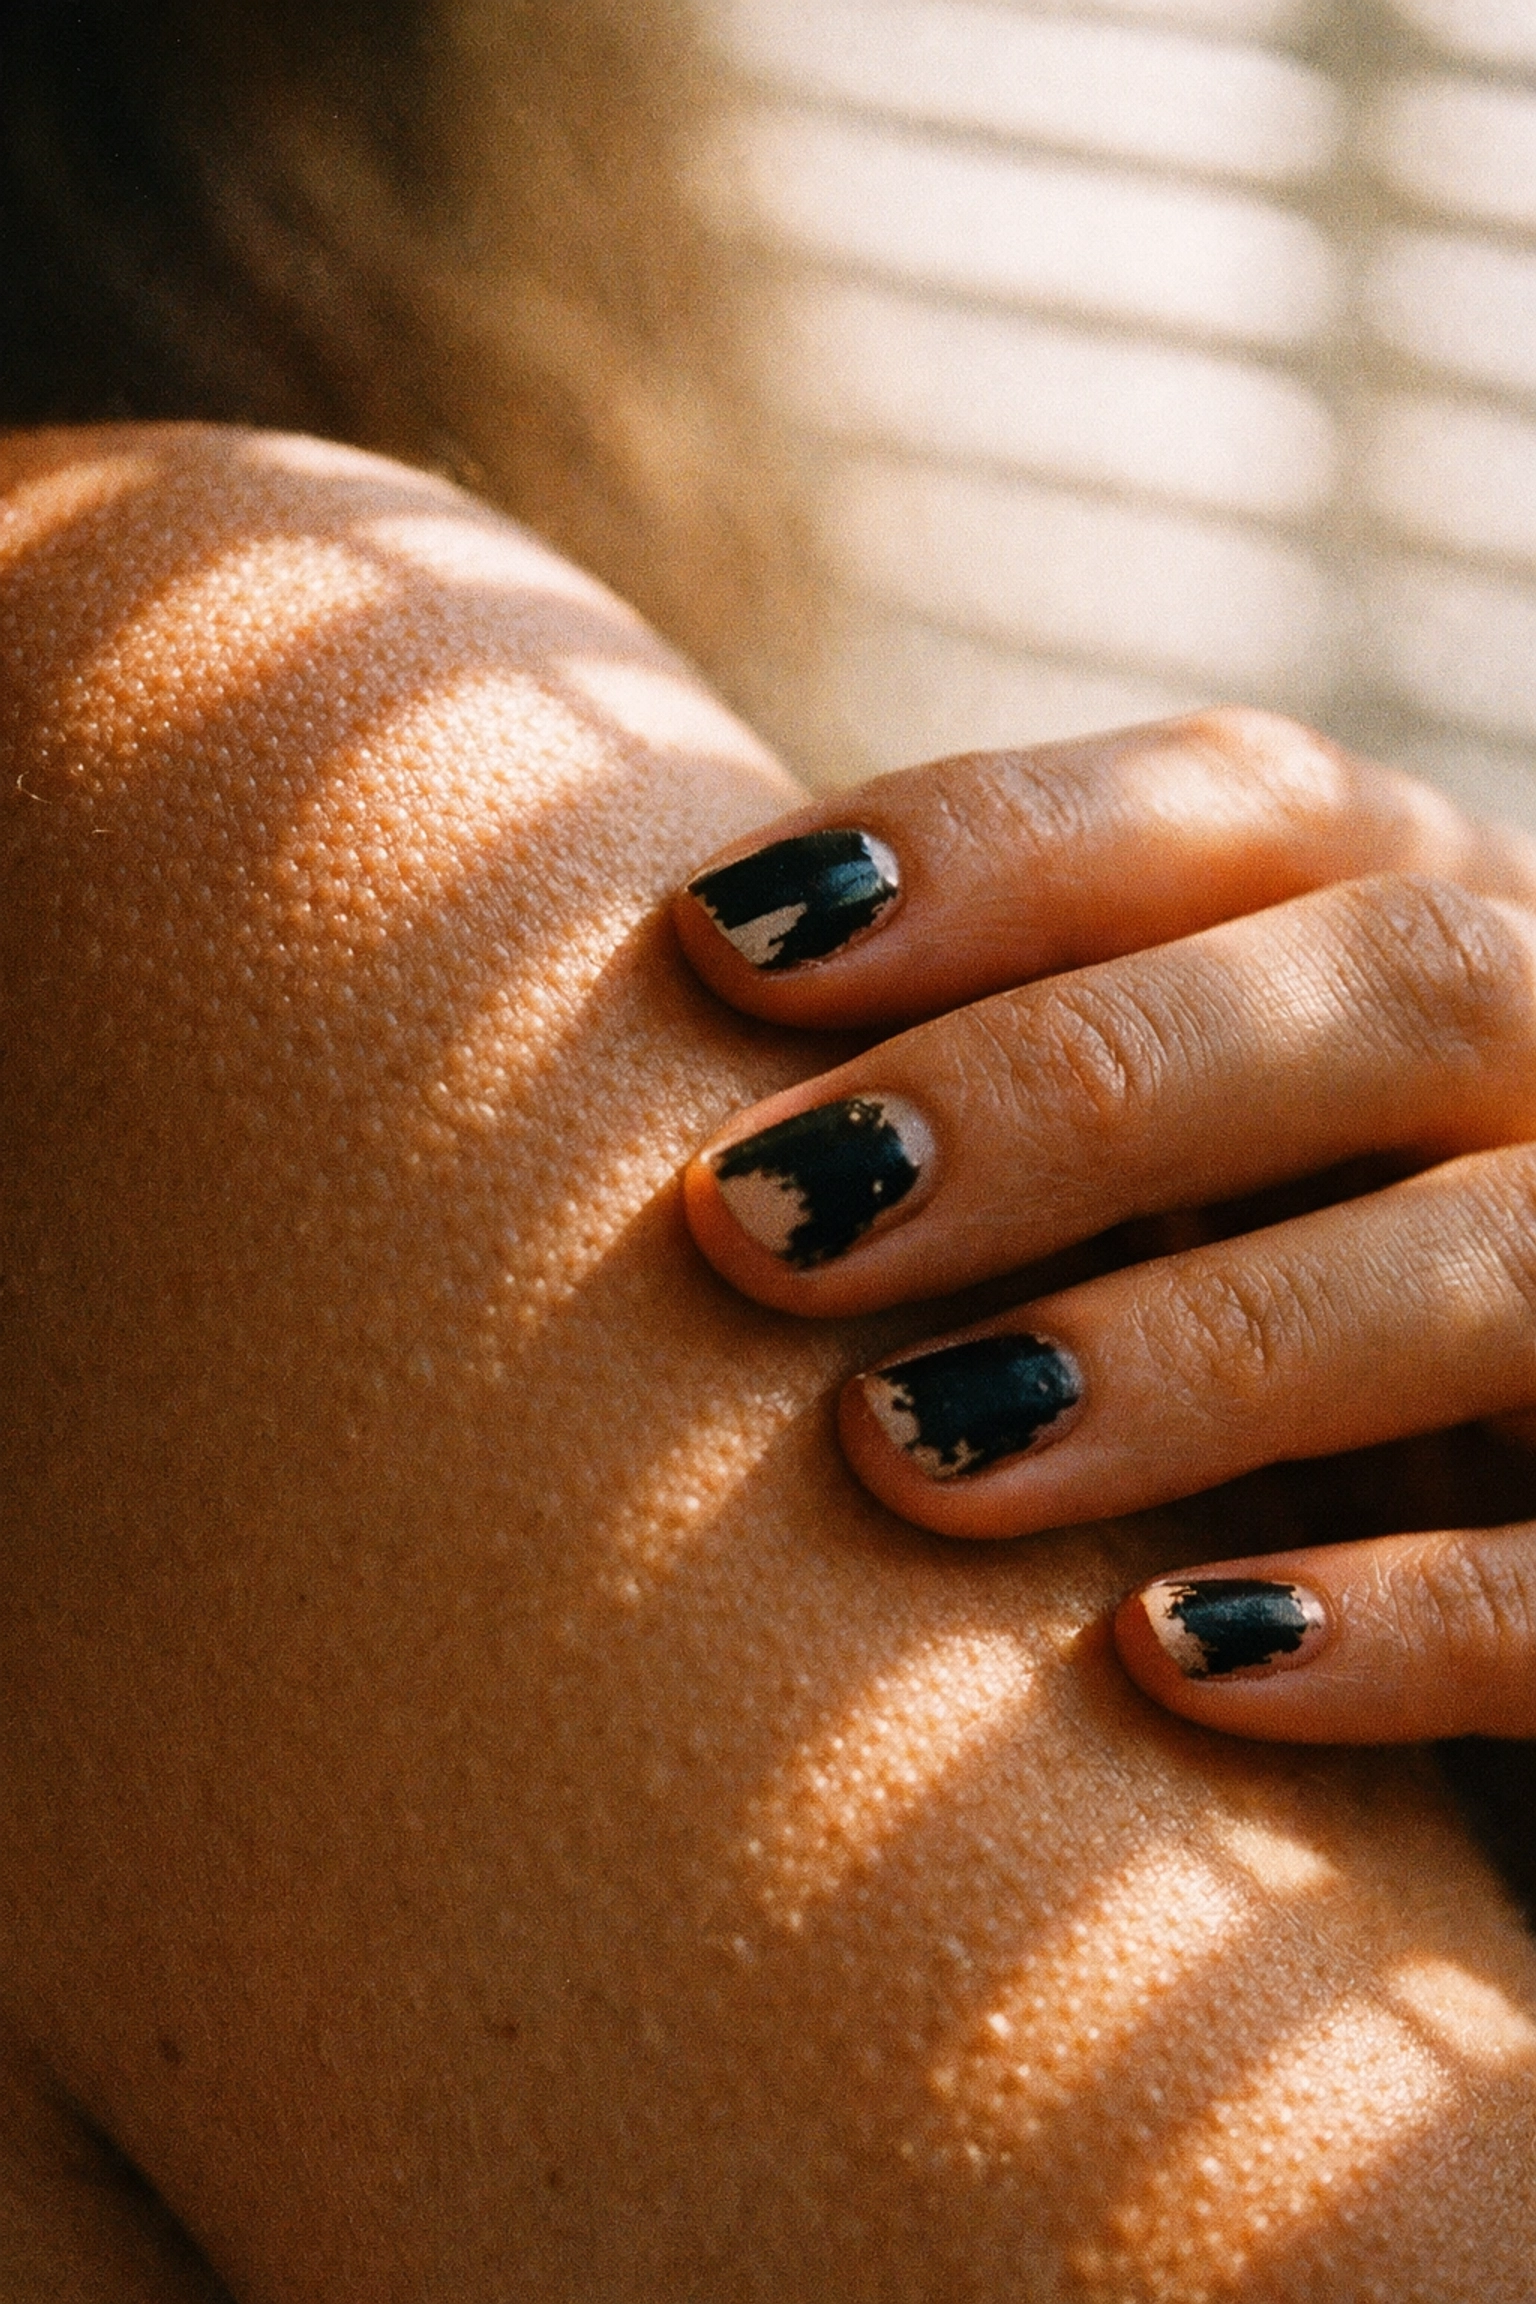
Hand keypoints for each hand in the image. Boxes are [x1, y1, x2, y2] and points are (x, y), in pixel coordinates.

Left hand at [674, 709, 1535, 1743]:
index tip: (714, 942)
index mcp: (1441, 937)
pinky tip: (1171, 1659)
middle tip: (765, 1213)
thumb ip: (1041, 1101)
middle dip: (1069, 1086)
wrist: (1524, 1540)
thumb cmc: (1293, 1328)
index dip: (993, 849)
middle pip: (1398, 983)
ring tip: (906, 1447)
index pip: (1251, 808)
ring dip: (1197, 1348)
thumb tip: (688, 1117)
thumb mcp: (1210, 1173)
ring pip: (1510, 1260)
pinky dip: (1407, 1618)